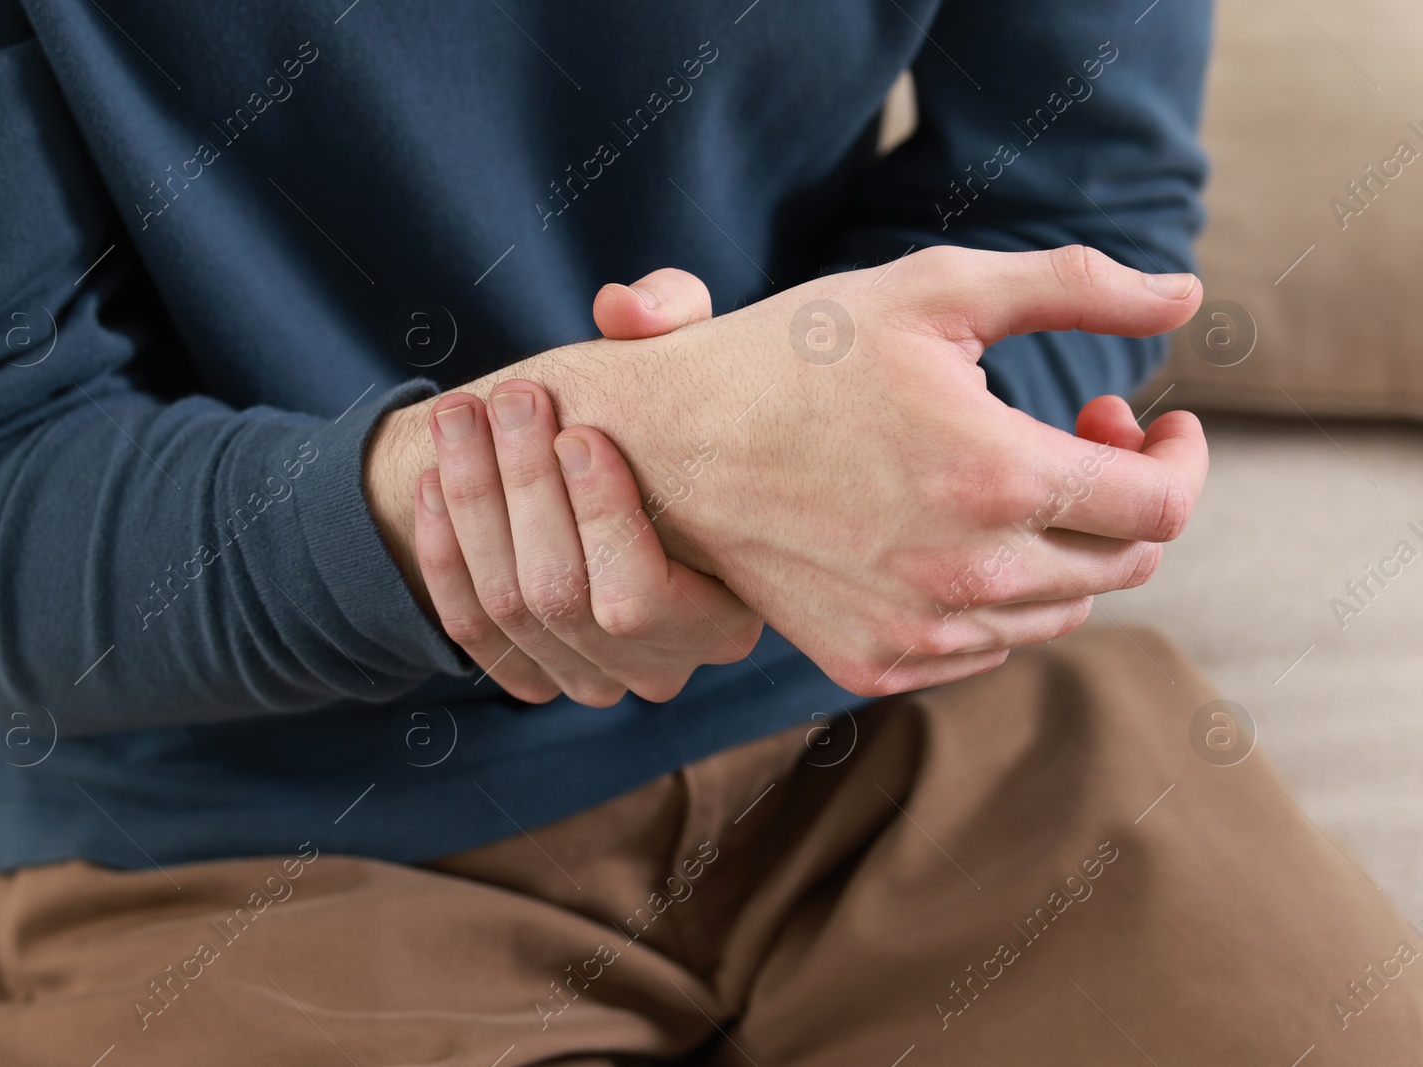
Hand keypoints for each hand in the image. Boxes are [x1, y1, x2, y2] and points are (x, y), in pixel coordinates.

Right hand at [368, 245, 1206, 697]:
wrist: (667, 443)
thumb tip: (1189, 298)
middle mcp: (967, 575)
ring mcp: (919, 634)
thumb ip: (1077, 285)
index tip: (1154, 418)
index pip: (1162, 508)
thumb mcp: (938, 288)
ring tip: (1009, 475)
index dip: (1180, 459)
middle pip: (1123, 565)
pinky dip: (999, 594)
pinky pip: (986, 647)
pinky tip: (949, 529)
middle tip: (1082, 429)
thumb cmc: (799, 351)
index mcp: (996, 476)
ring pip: (1060, 612)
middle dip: (1128, 493)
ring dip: (1065, 545)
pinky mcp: (874, 665)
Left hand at [411, 271, 761, 705]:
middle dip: (523, 488)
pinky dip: (442, 555)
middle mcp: (663, 666)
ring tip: (459, 415)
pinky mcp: (535, 678)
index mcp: (728, 612)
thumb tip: (620, 309)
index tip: (577, 431)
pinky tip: (431, 480)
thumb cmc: (678, 424)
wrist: (635, 484)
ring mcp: (593, 681)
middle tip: (511, 396)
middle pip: (563, 596)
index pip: (641, 596)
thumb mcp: (693, 358)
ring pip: (510, 607)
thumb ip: (676, 314)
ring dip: (473, 503)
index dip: (600, 517)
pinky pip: (473, 633)